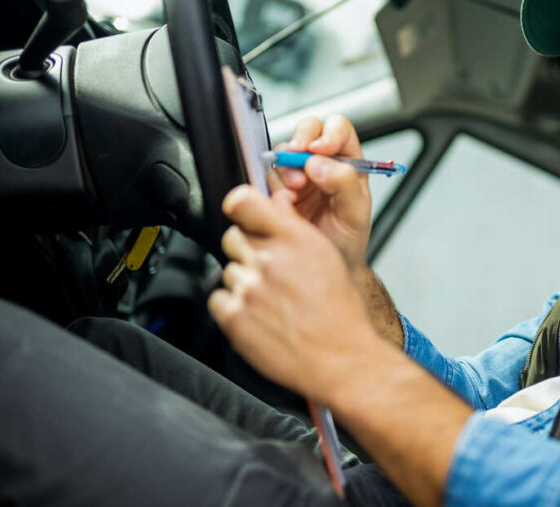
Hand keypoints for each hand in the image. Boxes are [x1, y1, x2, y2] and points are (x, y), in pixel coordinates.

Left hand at [209, 184, 379, 399]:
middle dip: (247, 250)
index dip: (239, 207)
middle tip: (269, 271)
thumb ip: (293, 229)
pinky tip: (258, 315)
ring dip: (243, 281)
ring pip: (228, 270)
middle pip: (233, 237)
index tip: (242, 214)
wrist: (341, 357)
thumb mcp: (325, 256)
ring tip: (271, 300)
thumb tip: (272, 208)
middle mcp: (269, 258)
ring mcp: (248, 287)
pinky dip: (232, 307)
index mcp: (295, 238)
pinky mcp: (233, 316)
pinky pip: (218, 299)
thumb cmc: (340, 311)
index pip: (243, 201)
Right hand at [269, 115, 371, 271]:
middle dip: (300, 142)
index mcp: (347, 160)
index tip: (321, 149)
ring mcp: (296, 174)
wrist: (327, 266)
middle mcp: (320, 162)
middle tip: (299, 161)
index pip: (337, 128)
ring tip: (293, 194)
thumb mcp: (356, 213)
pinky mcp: (276, 190)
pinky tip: (283, 204)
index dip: (328, 133)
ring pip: (282, 153)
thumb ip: (345, 183)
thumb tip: (320, 164)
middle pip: (307, 130)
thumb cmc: (348, 240)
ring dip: (285, 170)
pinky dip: (271, 188)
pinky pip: (266, 177)